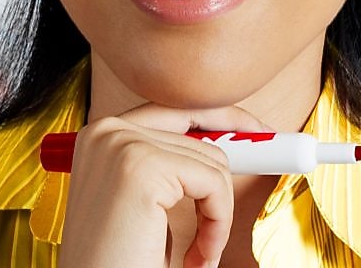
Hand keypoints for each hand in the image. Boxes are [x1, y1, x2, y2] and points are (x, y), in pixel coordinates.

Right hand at [57, 104, 271, 267]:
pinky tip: (197, 256)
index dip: (223, 118)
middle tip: (237, 203)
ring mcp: (122, 144)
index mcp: (102, 135)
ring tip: (198, 252)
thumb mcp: (146, 202)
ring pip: (213, 160)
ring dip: (217, 213)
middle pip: (201, 132)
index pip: (177, 108)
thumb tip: (233, 134)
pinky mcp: (142, 167)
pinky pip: (215, 182)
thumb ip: (173, 165)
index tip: (259, 133)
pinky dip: (218, 223)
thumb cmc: (120, 259)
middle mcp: (106, 131)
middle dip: (225, 178)